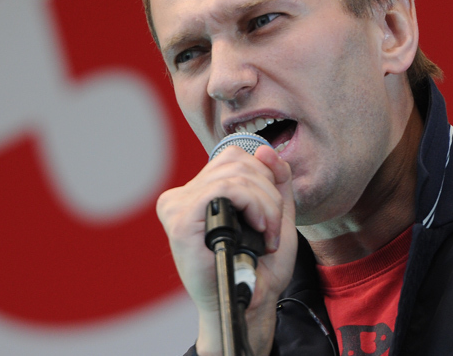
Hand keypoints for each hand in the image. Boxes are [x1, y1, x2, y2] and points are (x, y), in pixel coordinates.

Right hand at [156, 145, 296, 355]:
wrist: (247, 302)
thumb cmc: (257, 266)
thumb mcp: (274, 214)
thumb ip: (274, 180)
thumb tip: (265, 149)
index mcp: (199, 191)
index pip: (233, 157)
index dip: (263, 176)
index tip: (273, 212)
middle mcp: (182, 195)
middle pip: (236, 161)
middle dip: (268, 192)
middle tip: (274, 227)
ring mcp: (177, 205)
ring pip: (235, 175)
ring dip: (265, 204)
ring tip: (268, 233)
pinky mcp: (180, 219)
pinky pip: (224, 190)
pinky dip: (254, 206)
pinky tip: (259, 230)